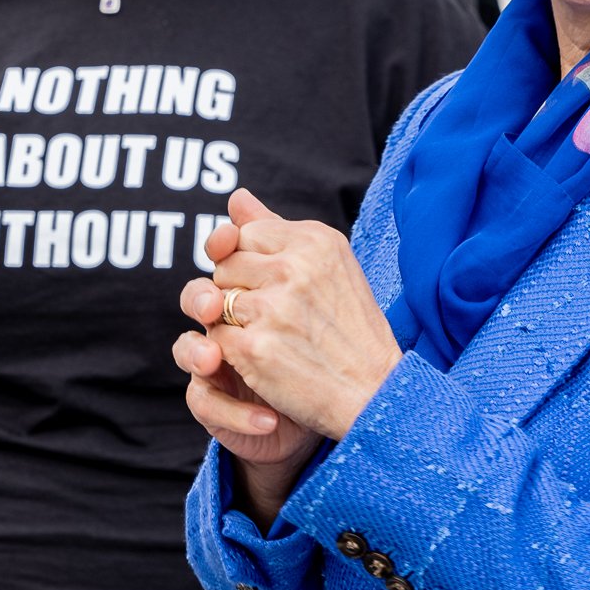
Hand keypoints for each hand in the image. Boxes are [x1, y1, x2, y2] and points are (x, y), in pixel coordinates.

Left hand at [178, 189, 402, 442]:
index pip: (245, 234)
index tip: (280, 288)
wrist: (374, 392)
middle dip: (238, 292)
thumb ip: (276, 229)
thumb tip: (235, 197)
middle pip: (224, 265)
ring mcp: (273, 307)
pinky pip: (215, 337)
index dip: (251, 264)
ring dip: (234, 324)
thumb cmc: (352, 330)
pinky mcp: (255, 348)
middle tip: (279, 318)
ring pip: (215, 301)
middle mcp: (294, 267)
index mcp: (314, 240)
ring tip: (275, 337)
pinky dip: (232, 353)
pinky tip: (264, 360)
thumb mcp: (328, 266)